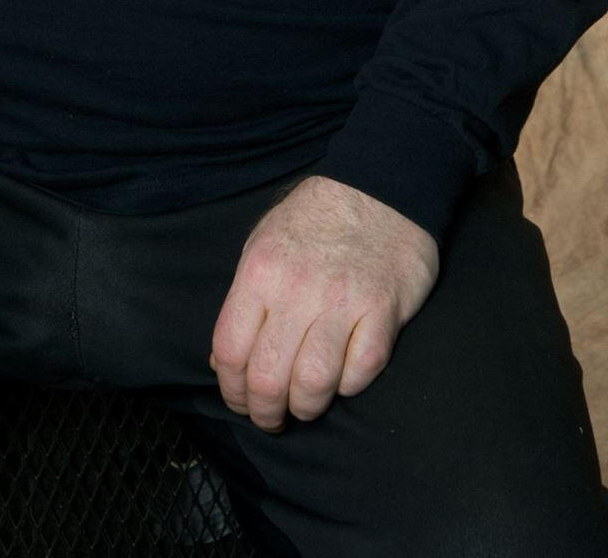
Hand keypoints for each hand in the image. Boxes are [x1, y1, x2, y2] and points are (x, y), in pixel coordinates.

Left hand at [209, 174, 438, 429]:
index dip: (231, 388)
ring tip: (304, 405)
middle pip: (268, 376)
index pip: (231, 349)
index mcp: (260, 271)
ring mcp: (343, 302)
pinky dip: (349, 386)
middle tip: (271, 418)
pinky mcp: (384, 312)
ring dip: (305, 407)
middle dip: (264, 411)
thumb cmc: (312, 221)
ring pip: (314, 384)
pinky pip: (361, 372)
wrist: (378, 188)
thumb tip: (224, 360)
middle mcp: (297, 289)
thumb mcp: (262, 245)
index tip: (239, 401)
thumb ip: (243, 302)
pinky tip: (343, 378)